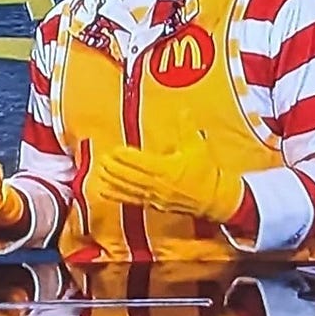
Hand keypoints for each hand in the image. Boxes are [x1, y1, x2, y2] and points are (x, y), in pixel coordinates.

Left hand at [89, 126, 243, 223]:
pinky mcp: (153, 205)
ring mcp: (154, 196)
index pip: (143, 163)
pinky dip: (116, 195)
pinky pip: (131, 200)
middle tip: (103, 159)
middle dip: (115, 169)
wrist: (214, 198)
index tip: (116, 150)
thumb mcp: (197, 147)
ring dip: (112, 181)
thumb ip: (187, 128)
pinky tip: (103, 191)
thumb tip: (183, 110)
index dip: (128, 157)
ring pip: (128, 189)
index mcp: (168, 169)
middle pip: (131, 177)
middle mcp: (158, 184)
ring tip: (99, 172)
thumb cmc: (206, 172)